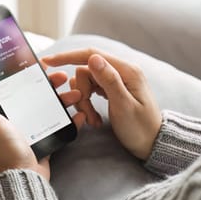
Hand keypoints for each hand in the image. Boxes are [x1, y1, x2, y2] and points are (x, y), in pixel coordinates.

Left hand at [0, 69, 84, 180]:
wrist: (24, 179)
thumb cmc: (4, 150)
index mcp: (2, 113)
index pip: (16, 86)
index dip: (28, 74)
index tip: (42, 64)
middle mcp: (17, 119)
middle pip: (37, 94)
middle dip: (51, 84)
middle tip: (64, 77)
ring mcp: (32, 130)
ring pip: (51, 108)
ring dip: (64, 99)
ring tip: (77, 94)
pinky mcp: (46, 141)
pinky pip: (61, 126)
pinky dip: (71, 120)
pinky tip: (80, 114)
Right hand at [42, 48, 161, 159]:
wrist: (152, 144)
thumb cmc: (141, 129)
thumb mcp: (123, 106)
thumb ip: (109, 80)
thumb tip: (93, 58)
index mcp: (126, 71)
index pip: (91, 55)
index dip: (68, 56)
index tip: (48, 61)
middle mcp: (121, 71)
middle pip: (85, 72)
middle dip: (81, 93)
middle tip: (87, 116)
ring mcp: (116, 81)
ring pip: (86, 82)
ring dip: (83, 101)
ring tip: (92, 120)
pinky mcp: (112, 90)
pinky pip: (91, 90)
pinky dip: (87, 104)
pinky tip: (94, 118)